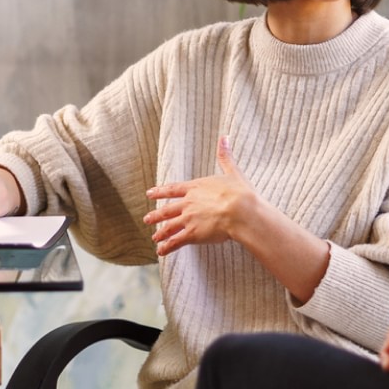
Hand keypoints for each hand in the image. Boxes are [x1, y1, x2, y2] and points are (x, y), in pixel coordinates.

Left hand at [144, 137, 265, 257]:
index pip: (173, 189)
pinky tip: (161, 252)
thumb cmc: (239, 192)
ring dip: (160, 232)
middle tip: (146, 219)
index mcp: (195, 187)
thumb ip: (225, 156)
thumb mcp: (232, 171)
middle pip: (167, 209)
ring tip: (154, 237)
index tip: (149, 193)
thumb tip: (225, 137)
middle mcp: (188, 203)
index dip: (160, 191)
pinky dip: (167, 247)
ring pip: (169, 226)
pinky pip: (175, 241)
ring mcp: (188, 219)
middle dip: (156, 215)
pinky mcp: (192, 234)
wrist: (241, 211)